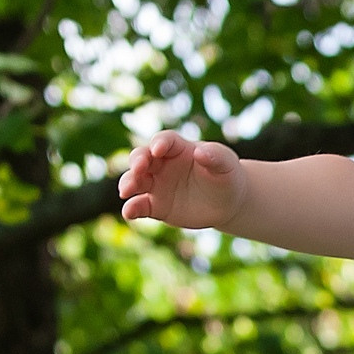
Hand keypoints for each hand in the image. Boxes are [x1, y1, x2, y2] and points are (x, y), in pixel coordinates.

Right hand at [117, 129, 248, 229]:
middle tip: (138, 168)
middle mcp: (162, 164)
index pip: (164, 140)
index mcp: (178, 148)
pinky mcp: (156, 206)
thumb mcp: (226, 164)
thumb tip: (200, 151)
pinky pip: (140, 206)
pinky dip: (132, 209)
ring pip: (136, 181)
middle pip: (142, 157)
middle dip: (137, 161)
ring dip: (128, 184)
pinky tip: (128, 212)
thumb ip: (215, 156)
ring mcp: (157, 185)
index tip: (158, 150)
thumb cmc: (226, 176)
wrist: (227, 203)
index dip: (160, 143)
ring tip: (126, 191)